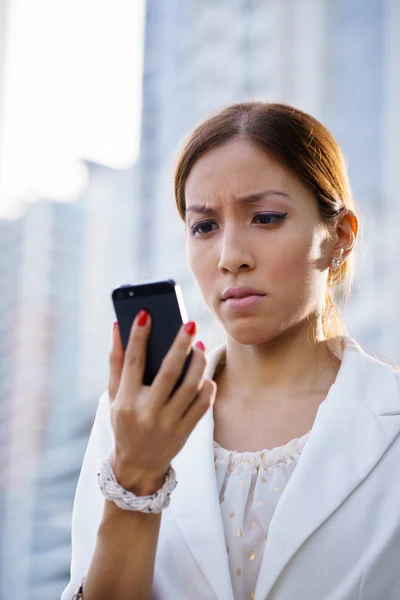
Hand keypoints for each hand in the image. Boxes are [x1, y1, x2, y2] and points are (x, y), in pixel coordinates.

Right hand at [108, 312, 215, 494]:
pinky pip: (202, 404)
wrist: (137, 467)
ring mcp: (168, 424)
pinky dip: (206, 386)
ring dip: (198, 363)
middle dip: (180, 345)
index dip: (138, 336)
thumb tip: (117, 328)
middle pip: (169, 372)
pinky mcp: (185, 432)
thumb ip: (116, 363)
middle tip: (189, 324)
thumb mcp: (114, 396)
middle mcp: (147, 412)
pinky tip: (204, 374)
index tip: (146, 313)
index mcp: (125, 401)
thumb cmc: (124, 423)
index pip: (133, 362)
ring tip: (199, 346)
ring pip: (190, 387)